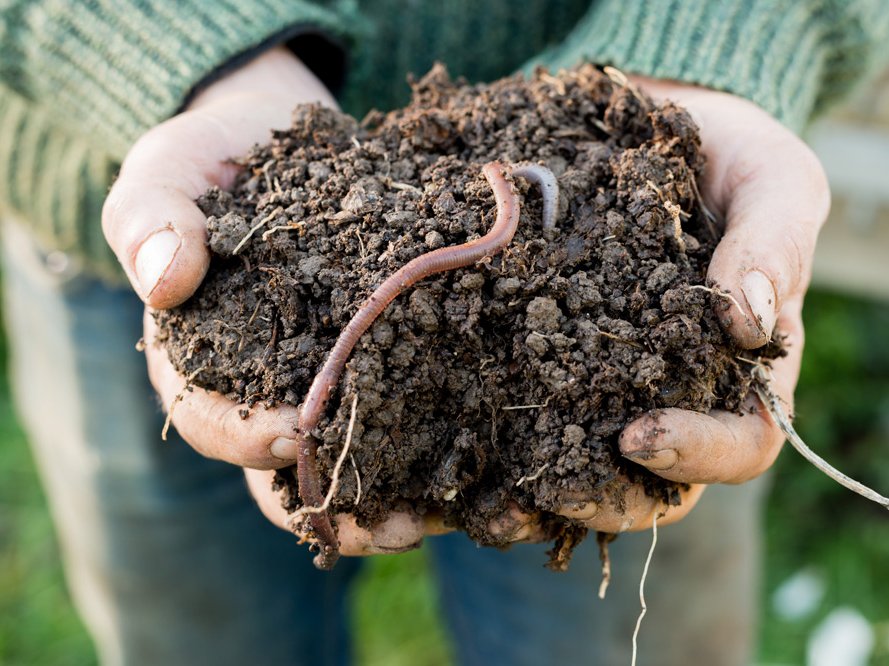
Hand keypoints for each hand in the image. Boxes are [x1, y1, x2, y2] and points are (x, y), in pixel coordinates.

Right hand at [105, 48, 429, 554]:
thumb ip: (152, 220)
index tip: (291, 434)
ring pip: (361, 452)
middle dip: (345, 500)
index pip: (216, 422)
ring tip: (454, 510)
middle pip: (296, 469)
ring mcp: (332, 371)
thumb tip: (164, 281)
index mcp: (203, 364)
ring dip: (406, 490)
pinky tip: (488, 447)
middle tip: (398, 526)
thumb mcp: (166, 175)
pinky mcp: (387, 346)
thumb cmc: (211, 161)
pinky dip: (446, 430)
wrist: (278, 136)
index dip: (248, 439)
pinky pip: (414, 399)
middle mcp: (269, 385)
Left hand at [490, 78, 828, 542]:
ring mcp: (601, 380)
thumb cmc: (725, 156)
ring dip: (532, 496)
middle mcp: (670, 390)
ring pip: (576, 466)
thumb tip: (748, 323)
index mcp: (739, 369)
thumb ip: (771, 245)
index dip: (696, 455)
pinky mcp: (542, 357)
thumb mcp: (769, 183)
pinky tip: (443, 449)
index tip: (637, 435)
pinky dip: (487, 442)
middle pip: (649, 483)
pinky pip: (520, 414)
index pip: (739, 443)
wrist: (643, 126)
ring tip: (484, 501)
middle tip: (545, 490)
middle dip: (600, 499)